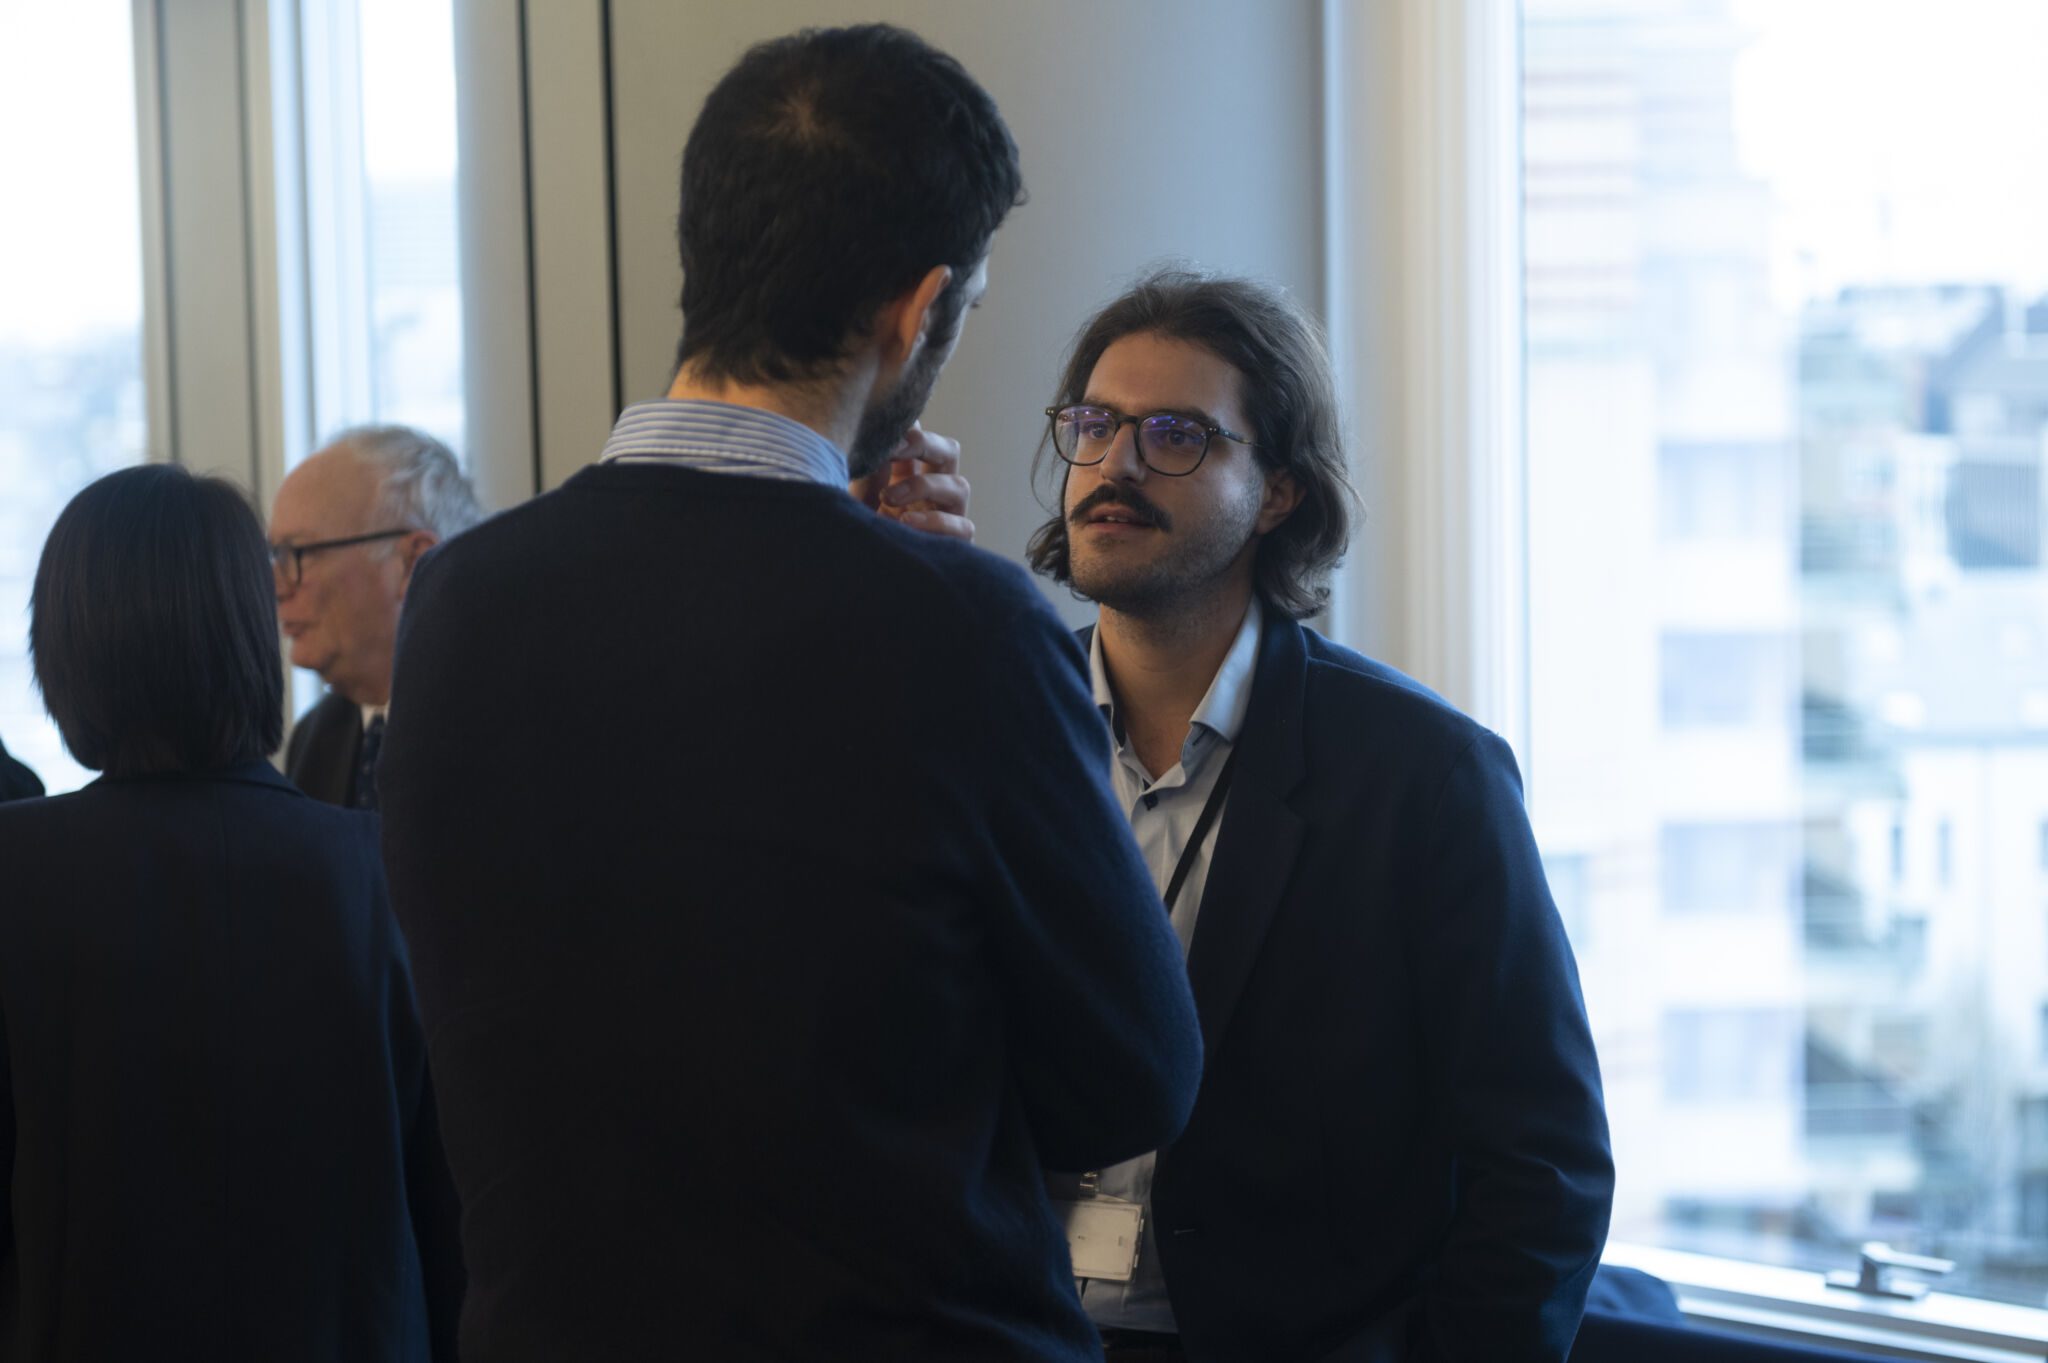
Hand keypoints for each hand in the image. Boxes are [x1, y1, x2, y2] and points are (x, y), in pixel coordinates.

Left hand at [848, 424, 974, 542]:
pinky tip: (905, 523)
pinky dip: (935, 522)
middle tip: (895, 451)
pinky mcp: (954, 545)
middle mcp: (932, 491)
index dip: (908, 429)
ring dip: (924, 487)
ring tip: (890, 498)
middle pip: (949, 451)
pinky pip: (961, 527)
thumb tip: (871, 425)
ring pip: (960, 486)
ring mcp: (947, 517)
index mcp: (908, 473)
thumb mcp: (853, 492)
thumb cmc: (853, 531)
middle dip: (925, 445)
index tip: (882, 434)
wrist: (852, 577)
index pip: (921, 438)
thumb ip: (866, 462)